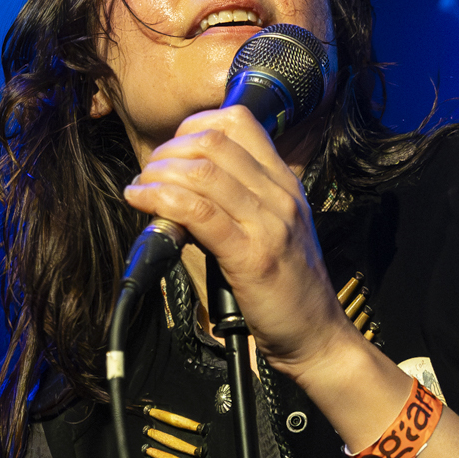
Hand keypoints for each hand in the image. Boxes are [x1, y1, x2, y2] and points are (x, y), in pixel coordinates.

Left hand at [123, 106, 365, 383]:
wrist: (316, 335)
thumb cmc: (286, 289)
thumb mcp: (268, 231)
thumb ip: (231, 204)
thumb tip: (173, 187)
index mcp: (284, 183)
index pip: (239, 121)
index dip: (193, 125)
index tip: (172, 150)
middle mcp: (280, 195)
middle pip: (214, 140)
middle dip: (169, 149)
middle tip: (150, 173)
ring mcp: (269, 223)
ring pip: (203, 171)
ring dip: (158, 173)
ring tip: (142, 189)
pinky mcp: (252, 255)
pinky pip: (198, 211)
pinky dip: (162, 199)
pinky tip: (143, 202)